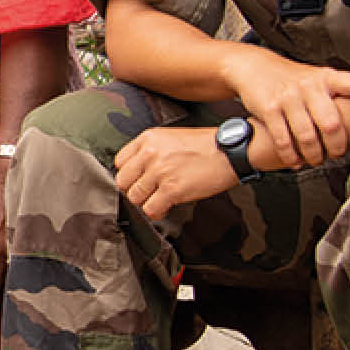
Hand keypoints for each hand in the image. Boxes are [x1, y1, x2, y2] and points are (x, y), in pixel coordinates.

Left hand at [115, 126, 237, 220]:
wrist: (230, 151)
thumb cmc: (205, 145)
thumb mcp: (170, 137)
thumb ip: (150, 150)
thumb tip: (137, 170)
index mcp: (148, 138)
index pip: (120, 162)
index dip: (129, 174)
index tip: (138, 179)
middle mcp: (150, 154)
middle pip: (123, 181)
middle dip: (134, 189)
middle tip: (148, 192)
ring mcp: (160, 172)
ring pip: (135, 197)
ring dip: (146, 202)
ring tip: (158, 199)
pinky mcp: (172, 189)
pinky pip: (150, 209)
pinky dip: (156, 212)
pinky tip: (165, 207)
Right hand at [217, 45, 349, 167]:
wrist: (255, 67)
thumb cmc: (295, 78)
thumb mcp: (319, 77)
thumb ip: (340, 95)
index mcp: (327, 77)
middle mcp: (309, 85)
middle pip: (331, 123)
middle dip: (337, 146)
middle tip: (337, 154)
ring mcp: (288, 97)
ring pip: (307, 136)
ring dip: (314, 155)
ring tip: (316, 160)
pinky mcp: (268, 109)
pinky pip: (283, 139)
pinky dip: (291, 155)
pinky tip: (295, 161)